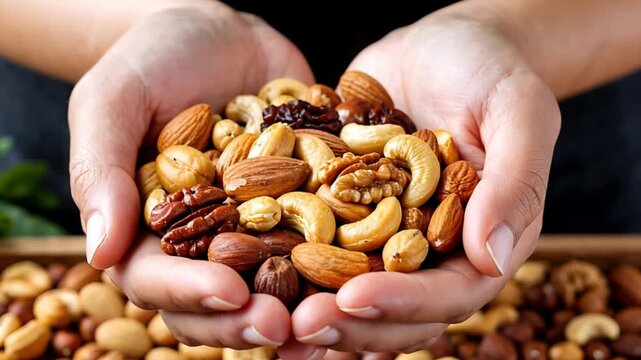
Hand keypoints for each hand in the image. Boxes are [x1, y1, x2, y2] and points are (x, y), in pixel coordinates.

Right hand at [68, 2, 311, 348]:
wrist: (222, 32)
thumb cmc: (155, 59)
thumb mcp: (114, 99)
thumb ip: (100, 171)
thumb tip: (97, 254)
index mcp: (147, 230)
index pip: (157, 278)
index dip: (189, 292)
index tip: (227, 292)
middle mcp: (204, 240)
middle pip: (219, 298)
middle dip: (248, 317)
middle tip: (284, 325)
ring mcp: (257, 228)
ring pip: (273, 283)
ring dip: (299, 304)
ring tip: (330, 311)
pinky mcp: (302, 207)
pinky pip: (323, 239)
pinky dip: (343, 259)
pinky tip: (371, 269)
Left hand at [280, 10, 560, 355]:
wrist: (440, 45)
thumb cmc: (490, 70)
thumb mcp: (516, 112)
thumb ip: (513, 182)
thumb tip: (491, 256)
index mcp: (479, 239)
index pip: (449, 292)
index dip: (403, 302)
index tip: (354, 298)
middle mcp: (430, 249)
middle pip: (396, 309)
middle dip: (350, 323)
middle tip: (300, 325)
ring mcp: (385, 233)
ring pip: (354, 293)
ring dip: (315, 315)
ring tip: (271, 327)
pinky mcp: (346, 210)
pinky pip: (319, 249)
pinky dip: (290, 272)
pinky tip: (251, 283)